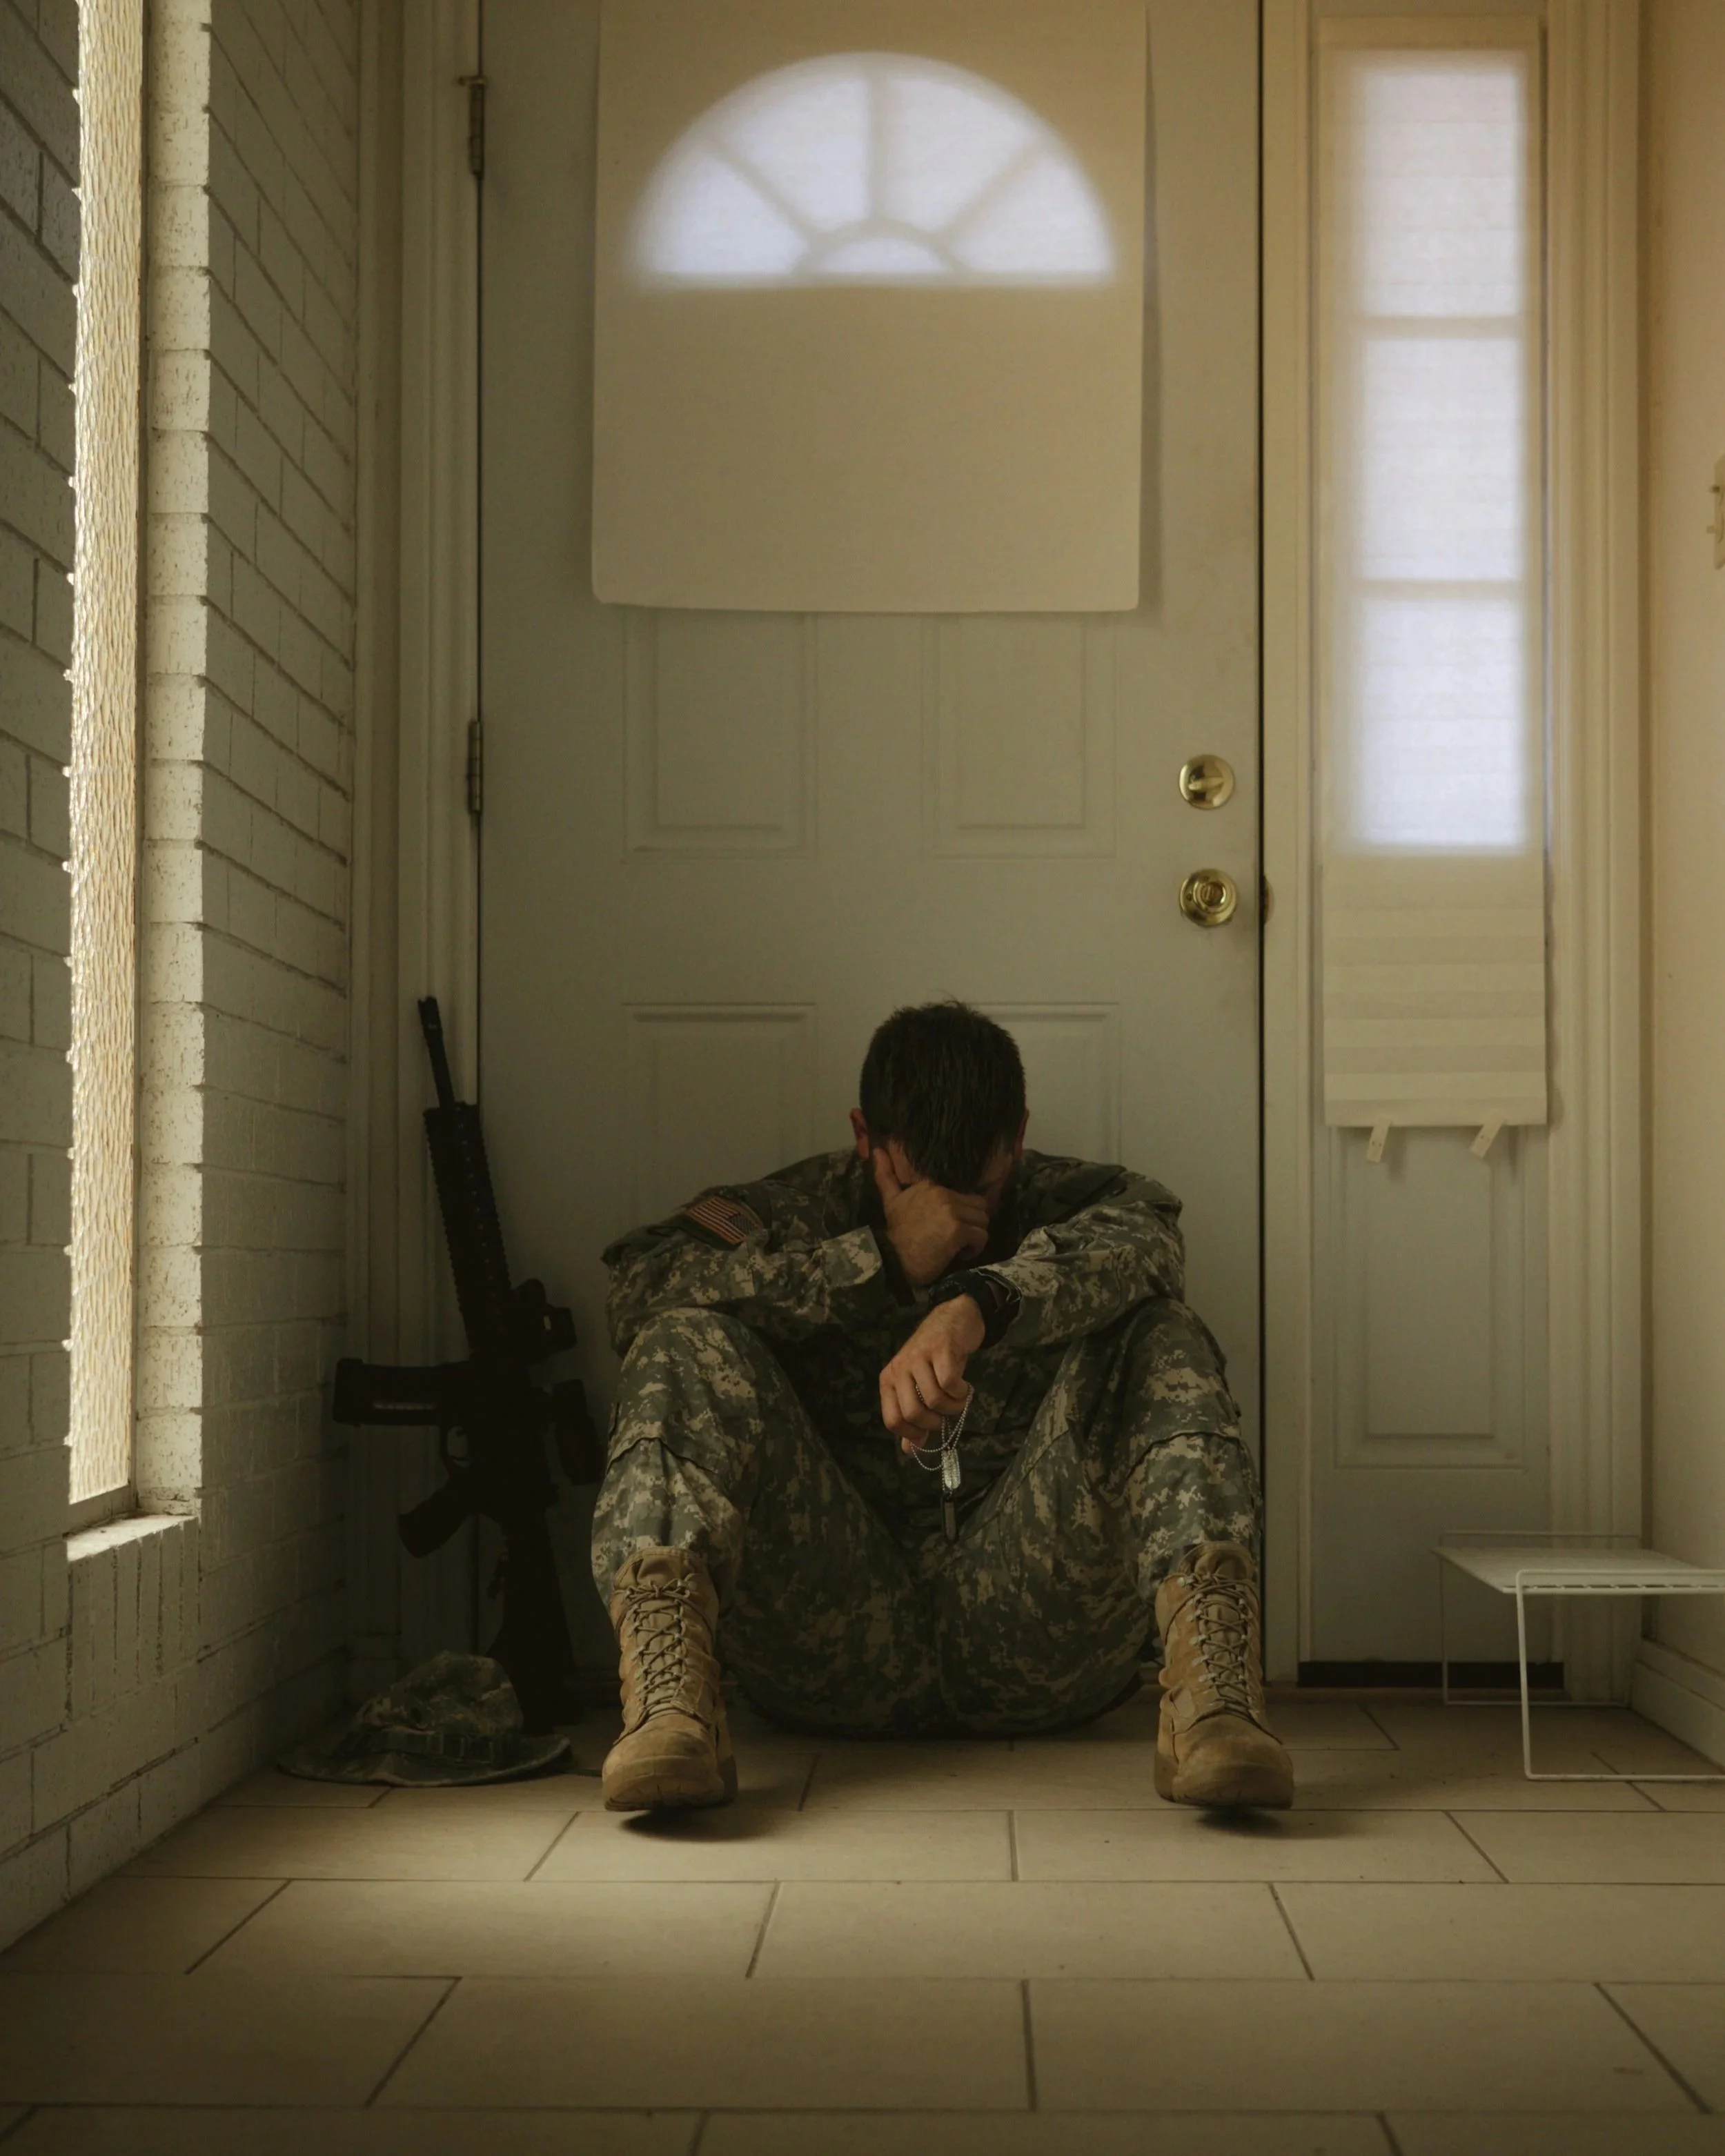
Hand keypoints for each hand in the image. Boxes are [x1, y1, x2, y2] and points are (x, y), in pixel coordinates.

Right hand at [871, 1147, 988, 1287]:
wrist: (893, 1259)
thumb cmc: (896, 1232)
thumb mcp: (890, 1200)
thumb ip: (886, 1175)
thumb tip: (876, 1149)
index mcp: (932, 1185)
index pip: (967, 1193)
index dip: (965, 1210)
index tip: (953, 1223)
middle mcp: (944, 1195)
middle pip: (980, 1206)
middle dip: (973, 1222)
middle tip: (960, 1235)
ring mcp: (951, 1213)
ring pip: (983, 1221)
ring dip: (974, 1235)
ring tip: (960, 1245)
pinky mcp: (957, 1231)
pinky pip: (981, 1237)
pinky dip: (975, 1249)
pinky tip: (961, 1254)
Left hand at [879, 1295, 985, 1453]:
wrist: (953, 1319)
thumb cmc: (935, 1358)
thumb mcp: (919, 1386)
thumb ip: (913, 1418)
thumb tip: (910, 1451)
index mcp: (889, 1381)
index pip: (892, 1420)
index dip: (913, 1433)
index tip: (930, 1431)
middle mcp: (899, 1369)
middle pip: (913, 1413)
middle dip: (935, 1423)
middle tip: (946, 1413)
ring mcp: (919, 1357)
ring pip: (933, 1400)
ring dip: (953, 1407)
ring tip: (959, 1399)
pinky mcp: (940, 1349)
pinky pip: (949, 1382)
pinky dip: (961, 1392)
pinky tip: (964, 1387)